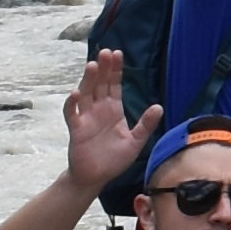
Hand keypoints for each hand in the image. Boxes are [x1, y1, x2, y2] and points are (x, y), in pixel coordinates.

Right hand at [63, 52, 163, 194]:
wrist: (96, 177)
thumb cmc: (114, 159)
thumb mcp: (135, 141)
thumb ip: (145, 124)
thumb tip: (159, 106)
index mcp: (113, 109)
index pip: (114, 84)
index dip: (115, 70)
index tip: (117, 53)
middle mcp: (99, 109)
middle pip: (99, 84)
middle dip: (103, 68)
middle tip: (106, 52)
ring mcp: (86, 117)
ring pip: (86, 94)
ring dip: (88, 80)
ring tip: (92, 65)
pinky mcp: (76, 129)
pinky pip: (72, 113)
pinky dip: (72, 103)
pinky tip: (76, 93)